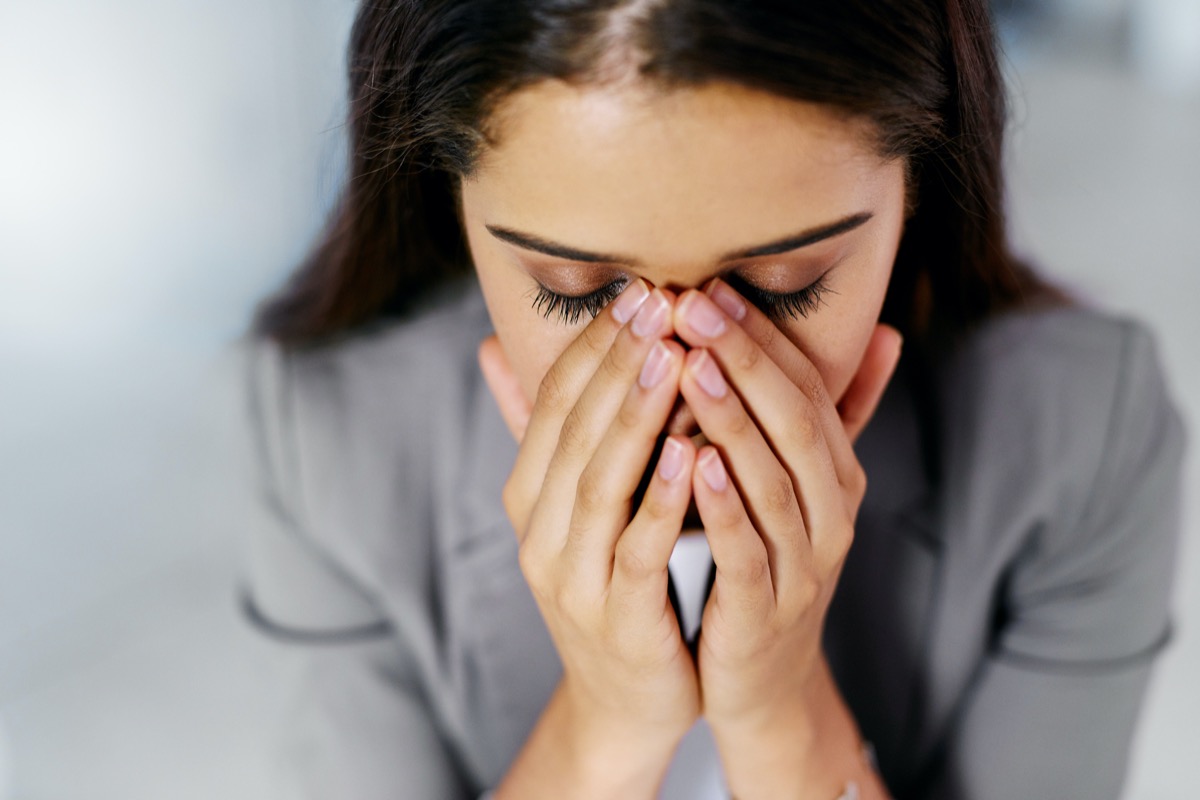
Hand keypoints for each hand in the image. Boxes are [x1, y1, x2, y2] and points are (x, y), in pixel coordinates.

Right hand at [478, 281, 700, 771]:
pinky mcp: (615, 617)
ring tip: (673, 356)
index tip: (638, 291)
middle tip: (660, 301)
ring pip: (600, 483)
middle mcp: (538, 532)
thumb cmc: (616, 585)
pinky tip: (692, 453)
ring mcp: (571, 578)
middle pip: (574, 432)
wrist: (626, 698)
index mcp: (529, 498)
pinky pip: (637, 549)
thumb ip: (549, 431)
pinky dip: (662, 499)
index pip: (554, 404)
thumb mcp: (576, 506)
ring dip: (636, 416)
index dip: (594, 345)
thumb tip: (495, 345)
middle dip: (618, 362)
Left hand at [670, 277, 901, 733]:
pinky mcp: (768, 611)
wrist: (762, 680)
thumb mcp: (803, 487)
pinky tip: (691, 462)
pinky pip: (748, 551)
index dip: (760, 337)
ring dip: (733, 419)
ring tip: (689, 366)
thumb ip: (833, 416)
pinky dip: (723, 506)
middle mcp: (832, 513)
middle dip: (744, 359)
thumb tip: (887, 334)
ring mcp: (805, 565)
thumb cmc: (769, 564)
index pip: (806, 389)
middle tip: (691, 305)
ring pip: (774, 481)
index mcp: (836, 476)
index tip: (709, 287)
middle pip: (795, 423)